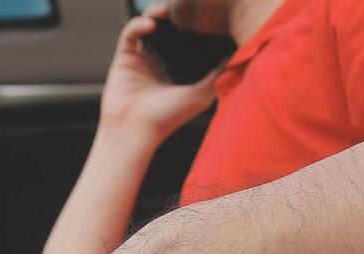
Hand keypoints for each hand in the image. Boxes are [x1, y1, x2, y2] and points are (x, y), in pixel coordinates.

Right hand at [100, 3, 222, 143]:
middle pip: (168, 28)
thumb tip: (239, 53)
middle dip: (174, 15)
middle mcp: (160, 61)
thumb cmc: (168, 118)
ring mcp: (142, 57)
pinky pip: (130, 33)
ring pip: (149, 24)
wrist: (134, 131)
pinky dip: (139, 24)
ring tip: (167, 10)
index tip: (204, 16)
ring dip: (156, 13)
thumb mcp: (202, 95)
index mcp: (178, 68)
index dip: (193, 25)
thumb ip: (219, 74)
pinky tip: (151, 25)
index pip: (186, 39)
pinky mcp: (124, 57)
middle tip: (184, 7)